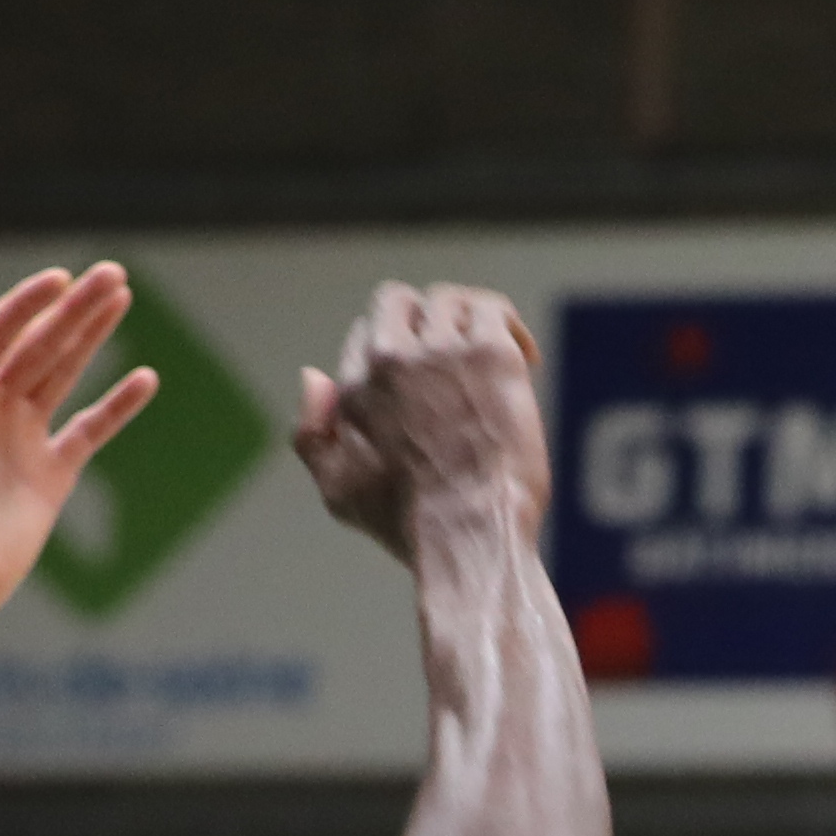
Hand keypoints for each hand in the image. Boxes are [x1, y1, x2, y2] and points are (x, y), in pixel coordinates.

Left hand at [0, 265, 160, 642]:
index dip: (27, 306)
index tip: (59, 279)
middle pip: (39, 345)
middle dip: (74, 310)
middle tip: (112, 275)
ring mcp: (25, 437)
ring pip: (65, 373)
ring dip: (93, 337)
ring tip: (122, 298)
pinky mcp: (53, 473)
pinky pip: (90, 429)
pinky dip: (117, 405)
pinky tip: (144, 378)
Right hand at [292, 282, 547, 556]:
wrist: (469, 534)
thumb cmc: (409, 524)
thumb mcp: (337, 490)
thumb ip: (311, 432)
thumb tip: (313, 375)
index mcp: (354, 386)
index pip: (367, 334)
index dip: (395, 352)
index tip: (425, 380)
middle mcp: (391, 358)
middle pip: (398, 302)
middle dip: (423, 321)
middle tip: (456, 356)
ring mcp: (443, 351)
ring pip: (448, 300)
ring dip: (468, 323)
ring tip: (491, 357)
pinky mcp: (490, 353)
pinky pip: (493, 310)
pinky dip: (507, 325)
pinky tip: (524, 357)